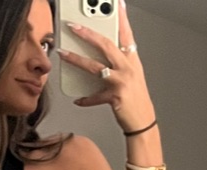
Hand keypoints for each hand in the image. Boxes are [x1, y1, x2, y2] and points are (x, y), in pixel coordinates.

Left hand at [58, 3, 154, 131]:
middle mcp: (127, 68)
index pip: (126, 34)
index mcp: (132, 60)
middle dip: (88, 34)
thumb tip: (101, 51)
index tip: (116, 4)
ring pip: (96, 67)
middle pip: (106, 45)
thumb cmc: (136, 99)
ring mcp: (122, 82)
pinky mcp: (116, 97)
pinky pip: (95, 96)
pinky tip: (78, 99)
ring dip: (77, 60)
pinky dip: (86, 99)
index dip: (121, 18)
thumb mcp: (131, 75)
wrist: (143, 121)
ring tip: (63, 54)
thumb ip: (119, 61)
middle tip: (73, 26)